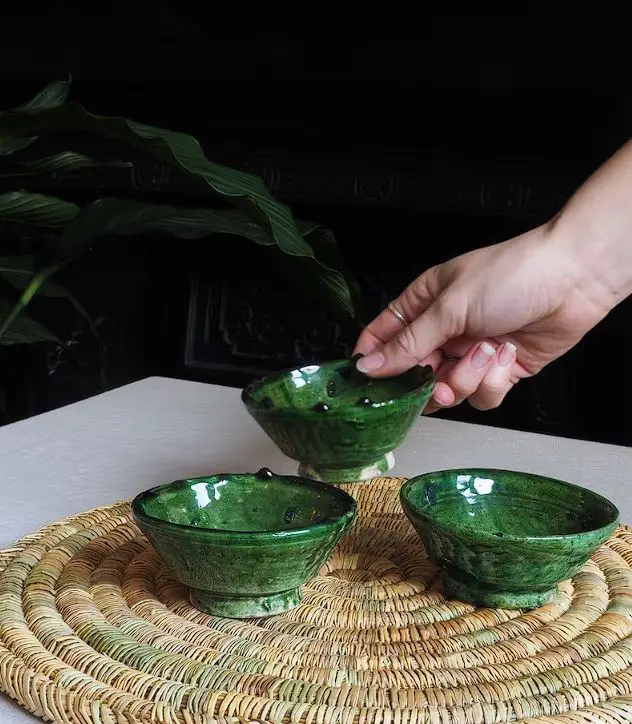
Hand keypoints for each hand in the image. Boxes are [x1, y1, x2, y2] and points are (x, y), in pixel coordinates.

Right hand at [353, 224, 612, 412]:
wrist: (575, 280)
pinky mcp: (499, 372)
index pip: (384, 336)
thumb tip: (368, 365)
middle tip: (436, 382)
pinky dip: (493, 383)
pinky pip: (481, 396)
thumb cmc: (510, 275)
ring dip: (465, 379)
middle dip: (426, 382)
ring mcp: (470, 354)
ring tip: (486, 354)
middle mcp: (444, 332)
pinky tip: (506, 357)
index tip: (365, 383)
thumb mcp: (450, 307)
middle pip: (414, 374)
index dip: (373, 360)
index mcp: (424, 305)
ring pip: (447, 391)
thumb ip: (408, 343)